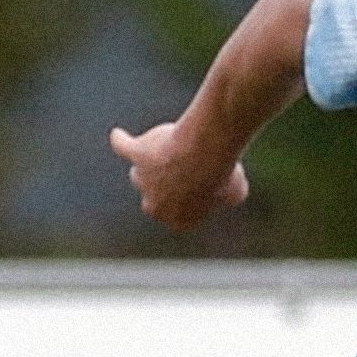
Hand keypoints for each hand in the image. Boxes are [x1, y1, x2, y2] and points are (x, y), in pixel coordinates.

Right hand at [109, 119, 249, 229]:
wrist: (208, 153)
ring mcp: (142, 179)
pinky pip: (123, 148)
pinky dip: (122, 142)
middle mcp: (155, 206)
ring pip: (140, 172)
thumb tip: (228, 192)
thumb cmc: (223, 174)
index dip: (185, 199)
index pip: (176, 214)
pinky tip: (120, 136)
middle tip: (178, 170)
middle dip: (162, 186)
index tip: (195, 185)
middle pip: (152, 196)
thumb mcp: (236, 191)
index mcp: (178, 221)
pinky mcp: (136, 155)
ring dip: (150, 162)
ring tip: (163, 146)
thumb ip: (229, 196)